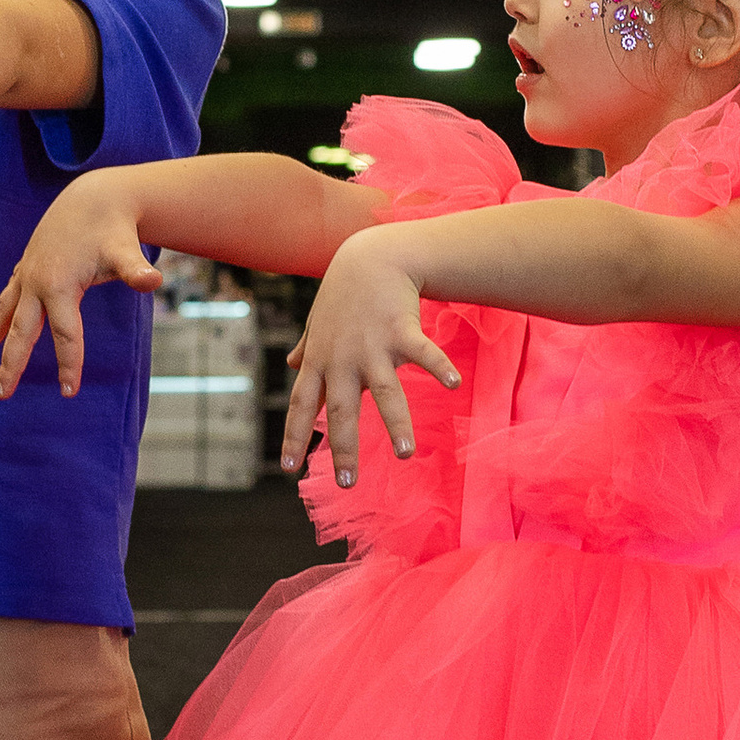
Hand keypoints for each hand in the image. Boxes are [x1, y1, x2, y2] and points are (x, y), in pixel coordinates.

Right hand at [0, 175, 160, 400]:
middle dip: (11, 364)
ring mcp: (27, 275)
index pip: (64, 334)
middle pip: (21, 332)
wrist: (92, 197)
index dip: (69, 363)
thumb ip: (135, 269)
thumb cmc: (111, 229)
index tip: (69, 392)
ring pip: (3, 314)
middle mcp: (36, 282)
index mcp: (58, 285)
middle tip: (1, 396)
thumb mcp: (125, 250)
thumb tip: (154, 280)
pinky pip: (5, 299)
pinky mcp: (25, 268)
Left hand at [280, 234, 458, 489]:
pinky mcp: (401, 330)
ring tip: (407, 456)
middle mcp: (343, 358)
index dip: (294, 436)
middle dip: (343, 448)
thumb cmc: (344, 292)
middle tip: (347, 483)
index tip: (288, 468)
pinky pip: (421, 353)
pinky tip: (452, 385)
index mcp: (321, 361)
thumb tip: (292, 364)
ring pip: (384, 392)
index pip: (300, 405)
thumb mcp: (318, 322)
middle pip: (340, 410)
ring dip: (396, 424)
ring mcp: (373, 345)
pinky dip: (437, 368)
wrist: (371, 255)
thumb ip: (306, 346)